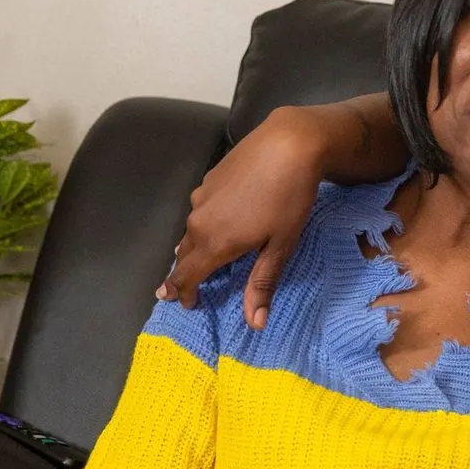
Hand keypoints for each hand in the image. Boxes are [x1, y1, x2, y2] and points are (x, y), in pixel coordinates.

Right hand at [159, 104, 330, 328]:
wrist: (288, 145)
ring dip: (192, 248)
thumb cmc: (289, 199)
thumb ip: (262, 283)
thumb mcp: (280, 246)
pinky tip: (219, 221)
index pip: (186, 276)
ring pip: (190, 231)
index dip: (183, 293)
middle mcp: (199, 221)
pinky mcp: (209, 179)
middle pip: (183, 255)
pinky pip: (200, 210)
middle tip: (180, 289)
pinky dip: (204, 223)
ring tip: (197, 258)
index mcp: (214, 243)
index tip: (186, 304)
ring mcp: (201, 197)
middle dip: (181, 274)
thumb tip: (254, 323)